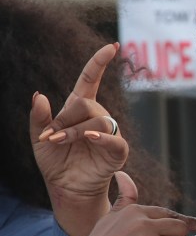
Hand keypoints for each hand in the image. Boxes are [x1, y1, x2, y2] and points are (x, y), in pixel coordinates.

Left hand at [30, 43, 130, 235]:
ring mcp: (110, 134)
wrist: (66, 188)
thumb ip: (38, 118)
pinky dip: (100, 137)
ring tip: (58, 143)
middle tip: (49, 136)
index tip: (112, 46)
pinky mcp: (117, 151)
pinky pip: (113, 138)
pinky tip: (88, 138)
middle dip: (64, 118)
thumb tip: (40, 95)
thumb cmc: (56, 162)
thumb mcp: (37, 138)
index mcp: (79, 110)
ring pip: (97, 119)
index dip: (100, 62)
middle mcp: (98, 118)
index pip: (91, 80)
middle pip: (87, 103)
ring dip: (72, 131)